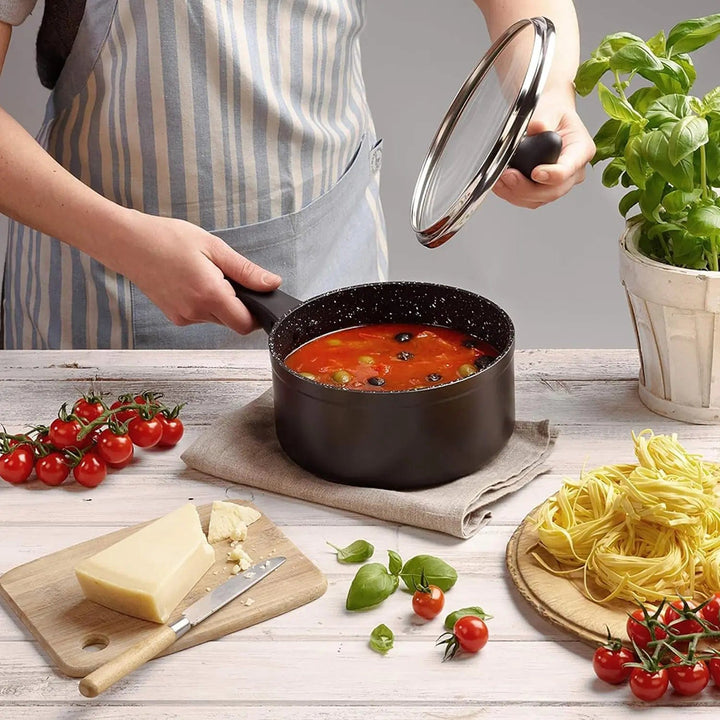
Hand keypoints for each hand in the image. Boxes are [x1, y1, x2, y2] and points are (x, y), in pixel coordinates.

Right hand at [112, 211, 281, 333]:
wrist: (127, 243)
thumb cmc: (166, 238)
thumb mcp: (214, 247)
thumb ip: (246, 270)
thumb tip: (272, 284)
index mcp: (209, 295)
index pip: (246, 324)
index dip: (257, 314)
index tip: (257, 296)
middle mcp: (195, 312)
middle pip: (232, 321)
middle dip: (238, 303)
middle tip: (224, 274)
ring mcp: (183, 317)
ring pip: (217, 319)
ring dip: (220, 302)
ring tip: (204, 273)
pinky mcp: (174, 316)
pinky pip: (201, 316)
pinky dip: (204, 302)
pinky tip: (192, 281)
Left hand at [493, 91, 594, 209]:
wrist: (550, 121)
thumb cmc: (554, 116)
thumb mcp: (551, 111)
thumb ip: (543, 120)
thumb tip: (536, 127)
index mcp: (581, 150)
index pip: (568, 169)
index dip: (552, 175)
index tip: (536, 173)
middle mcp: (574, 172)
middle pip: (553, 190)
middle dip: (527, 188)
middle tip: (508, 176)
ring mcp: (559, 185)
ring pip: (539, 199)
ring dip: (516, 194)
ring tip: (500, 180)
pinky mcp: (544, 192)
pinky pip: (529, 200)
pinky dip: (512, 195)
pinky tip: (500, 185)